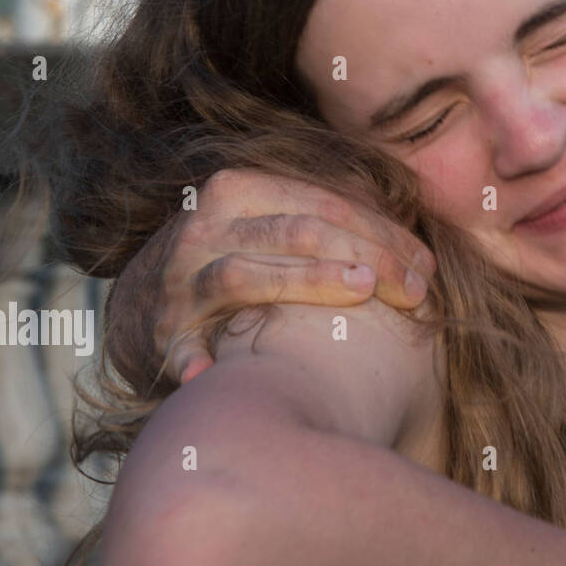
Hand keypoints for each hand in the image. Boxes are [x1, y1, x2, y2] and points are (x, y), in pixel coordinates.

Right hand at [120, 169, 434, 385]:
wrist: (139, 306)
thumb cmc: (230, 260)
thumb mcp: (265, 223)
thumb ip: (323, 219)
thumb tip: (409, 237)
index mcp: (239, 190)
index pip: (326, 205)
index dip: (383, 233)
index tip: (426, 265)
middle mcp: (207, 228)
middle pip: (301, 233)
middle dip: (368, 259)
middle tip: (417, 291)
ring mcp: (181, 280)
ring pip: (250, 274)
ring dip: (308, 284)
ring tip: (362, 294)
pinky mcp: (162, 333)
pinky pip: (183, 347)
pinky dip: (199, 360)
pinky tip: (220, 374)